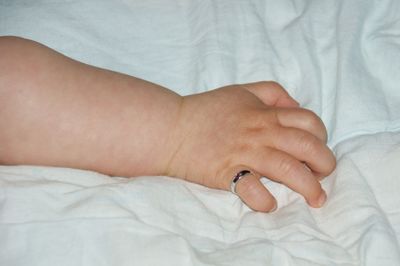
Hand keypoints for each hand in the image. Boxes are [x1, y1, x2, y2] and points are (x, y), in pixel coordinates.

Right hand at [165, 81, 335, 211]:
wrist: (170, 128)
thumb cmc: (206, 111)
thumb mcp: (241, 91)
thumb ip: (271, 93)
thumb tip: (296, 105)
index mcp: (264, 113)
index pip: (309, 122)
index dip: (321, 137)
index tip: (317, 150)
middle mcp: (260, 132)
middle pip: (307, 146)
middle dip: (325, 164)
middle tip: (323, 176)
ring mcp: (244, 153)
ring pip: (289, 170)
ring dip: (309, 187)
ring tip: (315, 199)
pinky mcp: (227, 174)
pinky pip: (253, 191)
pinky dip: (265, 201)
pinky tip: (268, 203)